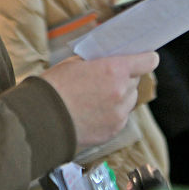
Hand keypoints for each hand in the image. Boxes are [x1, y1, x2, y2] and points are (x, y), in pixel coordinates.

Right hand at [41, 53, 159, 150]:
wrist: (40, 121)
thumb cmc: (54, 88)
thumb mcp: (75, 63)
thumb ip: (98, 61)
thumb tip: (109, 59)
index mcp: (114, 70)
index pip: (148, 62)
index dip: (146, 58)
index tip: (145, 58)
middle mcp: (121, 92)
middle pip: (136, 81)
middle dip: (126, 78)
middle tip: (108, 78)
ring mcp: (118, 114)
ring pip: (129, 101)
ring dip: (121, 97)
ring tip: (98, 97)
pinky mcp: (113, 131)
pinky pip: (120, 117)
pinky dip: (112, 113)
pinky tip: (94, 112)